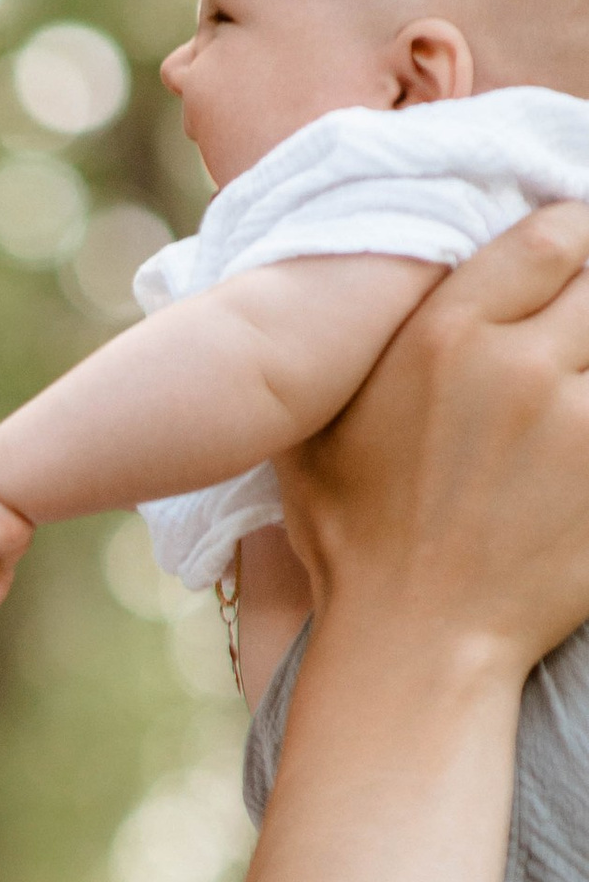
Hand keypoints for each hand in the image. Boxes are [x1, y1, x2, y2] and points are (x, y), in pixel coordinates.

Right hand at [279, 203, 588, 674]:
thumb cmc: (354, 541)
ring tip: (571, 395)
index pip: (553, 235)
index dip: (574, 237)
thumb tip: (368, 295)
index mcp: (445, 339)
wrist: (414, 646)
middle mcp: (521, 368)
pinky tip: (579, 444)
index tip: (572, 258)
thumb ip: (358, 352)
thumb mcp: (320, 432)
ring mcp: (582, 427)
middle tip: (573, 333)